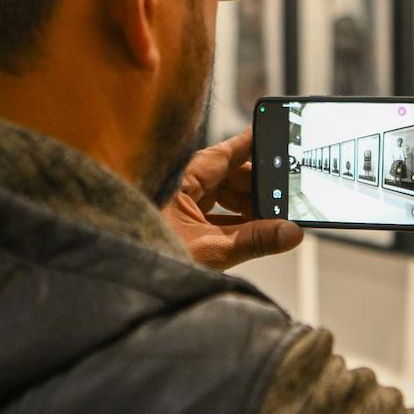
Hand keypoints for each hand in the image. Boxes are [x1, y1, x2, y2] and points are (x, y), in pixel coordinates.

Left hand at [162, 128, 303, 270]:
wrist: (122, 278)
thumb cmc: (152, 257)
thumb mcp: (211, 251)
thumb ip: (254, 240)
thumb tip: (291, 232)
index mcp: (183, 179)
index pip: (225, 153)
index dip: (251, 144)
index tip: (276, 134)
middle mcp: (181, 186)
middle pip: (228, 176)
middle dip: (257, 186)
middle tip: (286, 194)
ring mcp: (179, 206)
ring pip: (223, 197)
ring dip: (248, 208)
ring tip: (273, 219)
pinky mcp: (180, 225)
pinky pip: (215, 216)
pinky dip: (235, 223)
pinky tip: (254, 232)